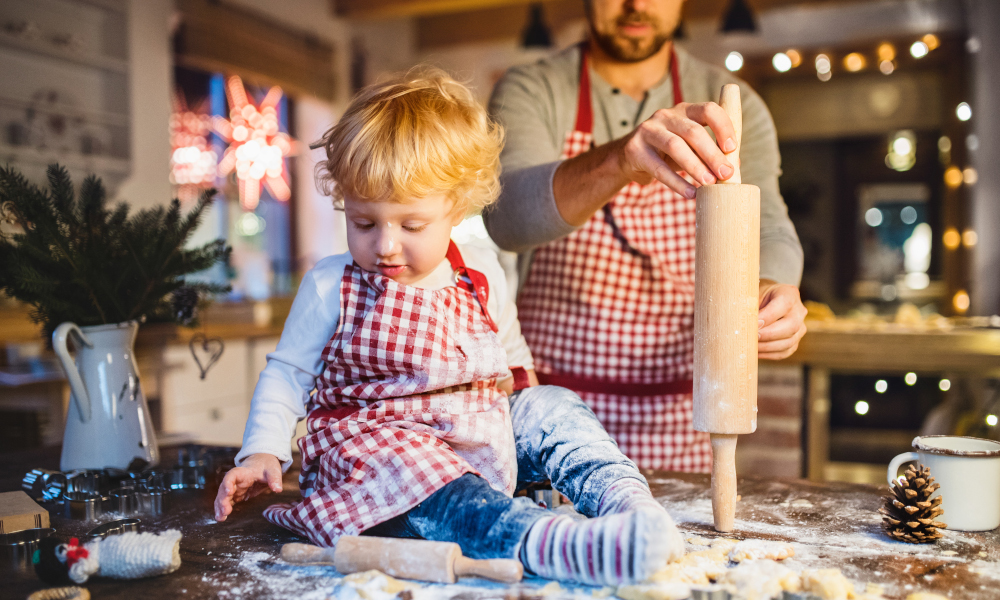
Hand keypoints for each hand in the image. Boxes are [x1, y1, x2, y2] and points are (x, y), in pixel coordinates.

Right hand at [214, 453, 282, 521]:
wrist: (262, 463)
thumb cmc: (266, 466)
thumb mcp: (273, 470)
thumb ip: (275, 478)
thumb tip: (278, 489)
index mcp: (243, 472)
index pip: (232, 475)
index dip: (228, 482)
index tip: (229, 491)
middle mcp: (235, 480)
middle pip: (224, 488)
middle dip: (223, 499)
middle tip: (225, 511)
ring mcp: (234, 488)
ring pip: (223, 496)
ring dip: (220, 506)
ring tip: (220, 518)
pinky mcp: (236, 495)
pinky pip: (227, 501)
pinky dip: (222, 509)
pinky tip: (221, 518)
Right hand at [617, 102, 736, 197]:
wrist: (628, 157)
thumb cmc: (666, 151)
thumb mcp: (689, 146)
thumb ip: (709, 151)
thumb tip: (735, 165)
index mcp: (684, 110)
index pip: (708, 110)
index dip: (723, 127)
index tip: (733, 148)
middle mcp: (666, 115)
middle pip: (693, 131)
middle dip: (712, 154)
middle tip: (726, 174)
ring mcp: (648, 130)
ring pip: (675, 146)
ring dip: (695, 167)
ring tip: (709, 184)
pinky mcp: (635, 149)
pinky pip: (658, 168)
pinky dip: (676, 182)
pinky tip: (690, 194)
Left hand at [757, 280, 806, 359]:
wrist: (765, 301)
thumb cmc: (756, 296)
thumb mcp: (752, 294)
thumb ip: (749, 304)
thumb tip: (741, 322)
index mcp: (789, 294)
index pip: (784, 304)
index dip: (768, 316)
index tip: (753, 324)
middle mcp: (799, 311)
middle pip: (791, 326)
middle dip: (768, 334)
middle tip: (751, 337)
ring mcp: (799, 328)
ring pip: (789, 342)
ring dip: (767, 347)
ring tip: (750, 346)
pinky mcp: (794, 341)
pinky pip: (784, 352)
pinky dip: (768, 354)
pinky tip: (755, 352)